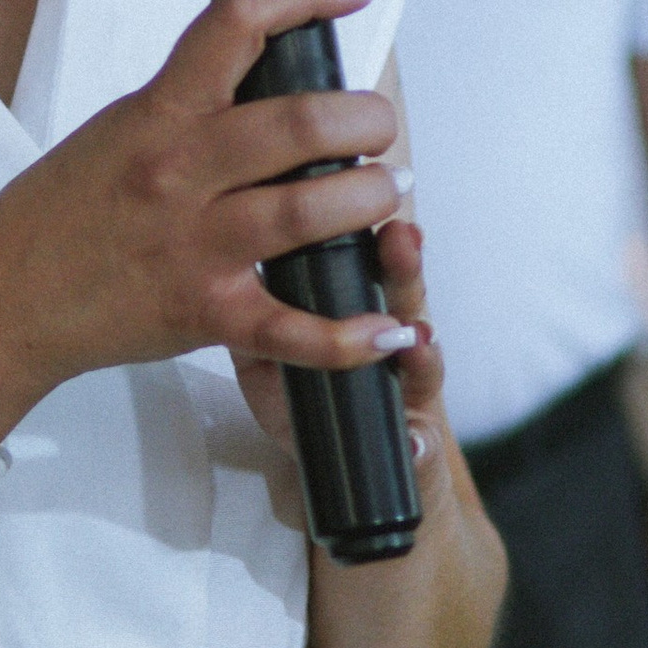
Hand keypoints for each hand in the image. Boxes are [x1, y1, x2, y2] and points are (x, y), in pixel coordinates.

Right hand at [0, 0, 415, 422]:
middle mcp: (178, 171)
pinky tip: (387, 326)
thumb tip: (267, 75)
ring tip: (388, 190)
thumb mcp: (116, 130)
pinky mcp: (202, 315)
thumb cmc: (57, 214)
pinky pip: (289, 328)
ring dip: (368, 198)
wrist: (0, 302)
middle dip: (363, 118)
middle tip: (380, 124)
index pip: (236, 22)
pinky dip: (347, 333)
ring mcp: (192, 246)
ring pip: (306, 211)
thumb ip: (187, 106)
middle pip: (297, 123)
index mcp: (158, 111)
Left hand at [235, 209, 452, 510]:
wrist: (342, 466)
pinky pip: (418, 446)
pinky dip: (419, 445)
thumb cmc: (304, 386)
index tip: (366, 182)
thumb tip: (225, 226)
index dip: (367, 219)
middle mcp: (388, 339)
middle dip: (403, 267)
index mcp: (355, 305)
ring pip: (420, 364)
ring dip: (422, 352)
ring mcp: (402, 391)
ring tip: (420, 341)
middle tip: (402, 236)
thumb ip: (264, 289)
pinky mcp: (407, 446)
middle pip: (401, 293)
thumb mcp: (276, 332)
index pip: (367, 255)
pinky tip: (416, 441)